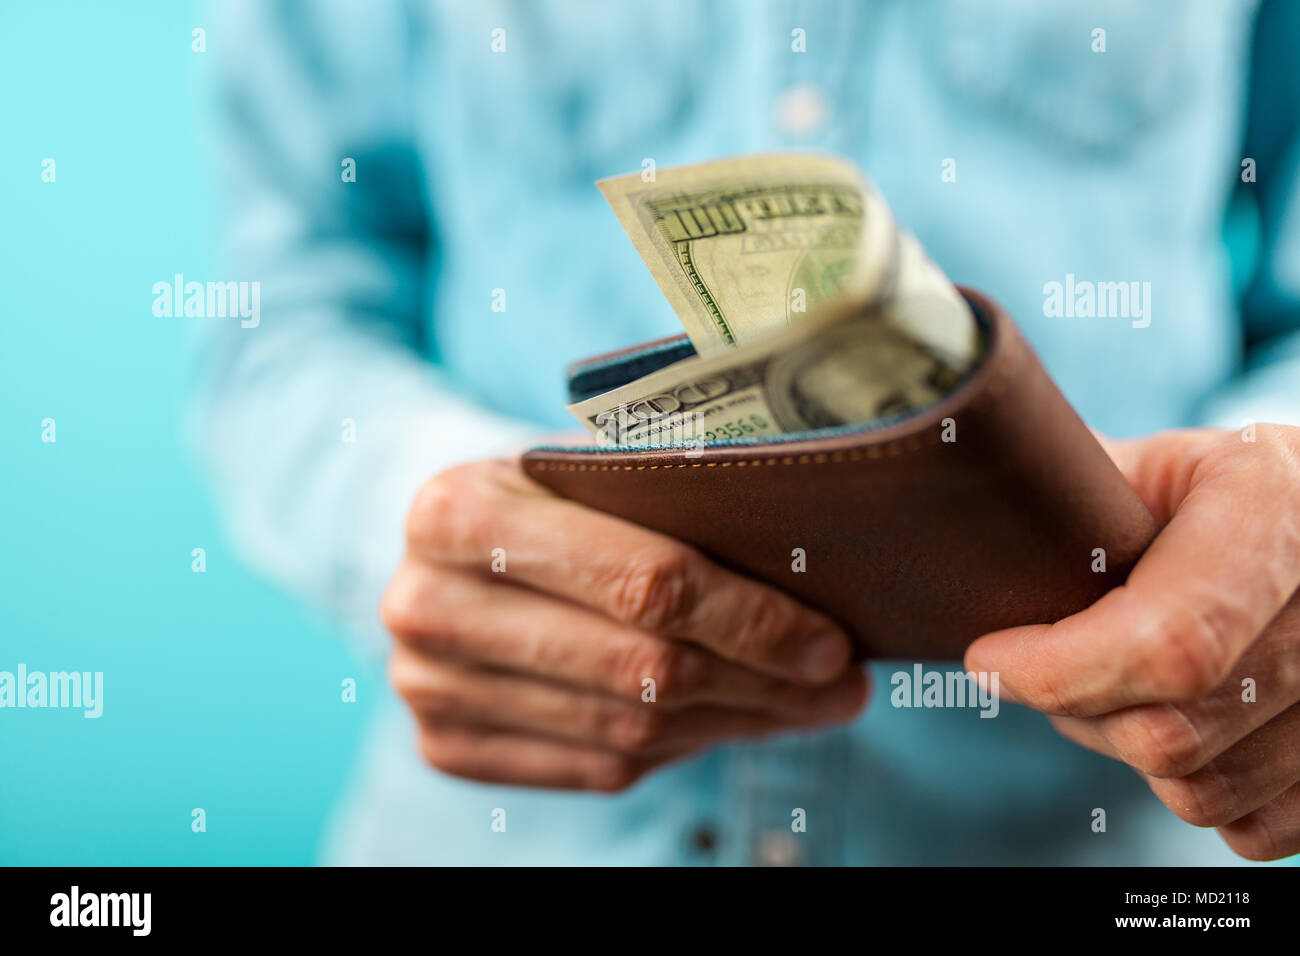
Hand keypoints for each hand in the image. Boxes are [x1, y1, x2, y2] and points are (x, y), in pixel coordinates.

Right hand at [381, 457, 866, 791]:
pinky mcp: (444, 744)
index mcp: (460, 511)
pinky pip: (595, 768)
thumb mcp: (591, 468)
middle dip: (760, 680)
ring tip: (806, 706)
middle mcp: (426, 604)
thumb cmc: (549, 494)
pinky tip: (732, 721)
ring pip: (626, 728)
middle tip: (840, 683)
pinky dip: (681, 752)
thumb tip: (812, 583)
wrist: (452, 544)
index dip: (750, 620)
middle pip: (639, 667)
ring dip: (735, 722)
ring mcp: (427, 686)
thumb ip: (677, 506)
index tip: (831, 642)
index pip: (641, 580)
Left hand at [965, 425, 1299, 859]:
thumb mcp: (1146, 463)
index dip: (1057, 670)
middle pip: (1170, 732)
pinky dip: (1190, 791)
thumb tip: (961, 519)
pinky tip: (1171, 721)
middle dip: (1074, 706)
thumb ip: (1068, 495)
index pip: (1167, 642)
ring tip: (1109, 682)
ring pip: (1199, 789)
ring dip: (1122, 748)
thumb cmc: (1207, 490)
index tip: (988, 658)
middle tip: (1037, 662)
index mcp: (1271, 508)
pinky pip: (1250, 827)